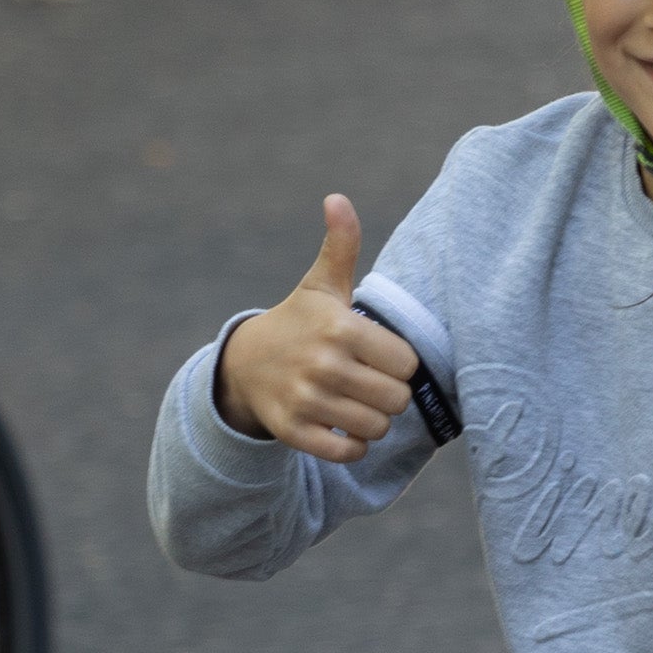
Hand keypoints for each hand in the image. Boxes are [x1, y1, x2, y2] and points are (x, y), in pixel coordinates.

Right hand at [211, 197, 418, 464]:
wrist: (244, 363)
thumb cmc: (300, 322)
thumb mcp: (321, 285)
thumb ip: (341, 246)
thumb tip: (337, 199)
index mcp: (340, 328)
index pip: (407, 364)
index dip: (399, 364)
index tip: (380, 357)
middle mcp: (323, 365)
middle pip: (396, 400)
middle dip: (390, 395)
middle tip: (371, 384)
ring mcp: (306, 401)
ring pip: (376, 428)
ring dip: (373, 421)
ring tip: (357, 404)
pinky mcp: (294, 431)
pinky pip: (348, 454)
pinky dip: (353, 447)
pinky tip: (344, 428)